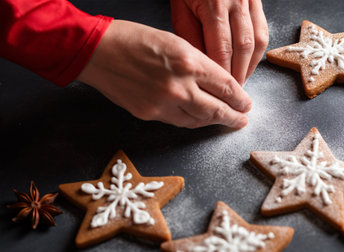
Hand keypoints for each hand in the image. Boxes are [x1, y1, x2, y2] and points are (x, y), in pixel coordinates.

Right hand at [77, 20, 251, 128]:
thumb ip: (197, 63)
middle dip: (234, 117)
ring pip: (199, 120)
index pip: (226, 86)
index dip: (240, 98)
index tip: (246, 103)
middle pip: (217, 109)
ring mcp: (163, 103)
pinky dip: (193, 122)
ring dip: (215, 122)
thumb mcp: (175, 41)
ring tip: (225, 122)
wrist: (96, 51)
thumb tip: (216, 82)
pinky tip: (200, 120)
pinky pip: (179, 122)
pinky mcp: (149, 115)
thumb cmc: (134, 38)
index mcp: (189, 62)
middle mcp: (180, 86)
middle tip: (243, 120)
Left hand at [171, 0, 268, 84]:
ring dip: (251, 66)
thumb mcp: (180, 9)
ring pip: (258, 41)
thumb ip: (191, 37)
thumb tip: (203, 67)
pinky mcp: (257, 1)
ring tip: (242, 81)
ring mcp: (250, 1)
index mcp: (214, 5)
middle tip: (232, 94)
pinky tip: (250, 62)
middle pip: (243, 48)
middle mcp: (237, 2)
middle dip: (239, 75)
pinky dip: (258, 51)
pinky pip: (263, 31)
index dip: (223, 74)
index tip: (219, 91)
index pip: (221, 49)